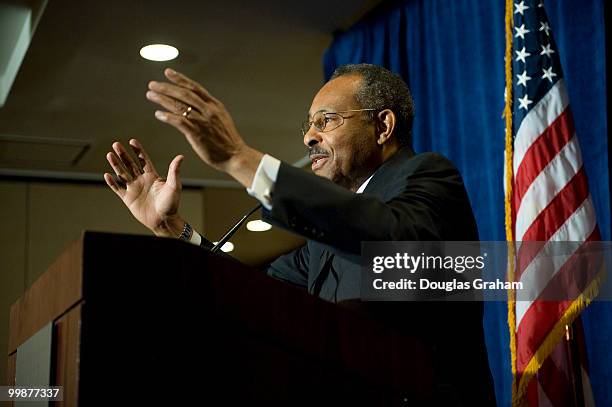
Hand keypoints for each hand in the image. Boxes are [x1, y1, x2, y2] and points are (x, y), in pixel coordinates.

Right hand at [104, 138, 185, 236]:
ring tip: (109, 155)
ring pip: (122, 174)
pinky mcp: (128, 199)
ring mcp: (134, 189)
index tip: (132, 141)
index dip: (138, 150)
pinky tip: (107, 174)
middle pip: (130, 164)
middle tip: (116, 144)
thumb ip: (175, 171)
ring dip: (116, 165)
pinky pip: (118, 189)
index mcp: (152, 176)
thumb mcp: (174, 186)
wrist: (164, 220)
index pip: (143, 160)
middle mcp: (142, 180)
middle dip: (123, 154)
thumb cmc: (171, 204)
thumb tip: (181, 157)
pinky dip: (112, 182)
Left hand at [146, 68, 262, 187]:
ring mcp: (203, 122)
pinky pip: (180, 122)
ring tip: (150, 95)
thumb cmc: (227, 141)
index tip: (168, 72)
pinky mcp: (198, 134)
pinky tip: (158, 114)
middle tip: (152, 84)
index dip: (180, 79)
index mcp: (214, 105)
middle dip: (167, 87)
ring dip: (163, 99)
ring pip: (180, 106)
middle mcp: (209, 111)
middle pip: (184, 94)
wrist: (236, 156)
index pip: (195, 88)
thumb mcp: (221, 119)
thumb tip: (196, 105)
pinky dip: (168, 117)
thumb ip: (208, 110)